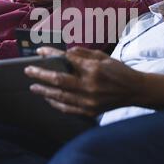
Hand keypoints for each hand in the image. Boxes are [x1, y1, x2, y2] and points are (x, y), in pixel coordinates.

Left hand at [24, 46, 144, 116]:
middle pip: (58, 79)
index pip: (66, 60)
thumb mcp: (103, 57)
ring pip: (59, 96)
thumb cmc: (119, 71)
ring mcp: (89, 101)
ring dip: (44, 90)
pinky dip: (56, 103)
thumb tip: (65, 52)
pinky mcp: (90, 112)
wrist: (135, 91)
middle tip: (28, 70)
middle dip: (40, 74)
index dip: (51, 55)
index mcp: (93, 69)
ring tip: (33, 86)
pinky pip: (67, 108)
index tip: (40, 51)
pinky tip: (48, 98)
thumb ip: (83, 53)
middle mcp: (90, 85)